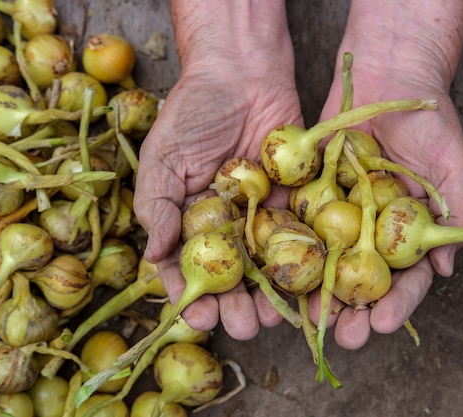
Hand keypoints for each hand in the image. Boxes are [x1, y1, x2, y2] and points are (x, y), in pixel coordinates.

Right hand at [134, 0, 300, 339]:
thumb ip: (157, 205)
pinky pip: (300, 235)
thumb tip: (155, 256)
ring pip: (267, 264)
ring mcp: (263, 214)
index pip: (187, 266)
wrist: (243, 72)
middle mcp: (228, 223)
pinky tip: (307, 286)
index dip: (190, 293)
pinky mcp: (296, 200)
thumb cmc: (194, 111)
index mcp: (192, 219)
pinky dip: (304, 262)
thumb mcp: (164, 157)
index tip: (197, 315)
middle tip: (242, 325)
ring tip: (273, 317)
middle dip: (235, 304)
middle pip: (232, 275)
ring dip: (270, 294)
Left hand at [308, 0, 462, 348]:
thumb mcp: (452, 165)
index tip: (382, 323)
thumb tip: (448, 270)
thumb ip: (455, 213)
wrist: (390, 75)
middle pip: (363, 280)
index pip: (405, 277)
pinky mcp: (313, 194)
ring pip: (328, 262)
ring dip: (320, 293)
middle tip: (343, 336)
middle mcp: (374, 229)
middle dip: (353, 311)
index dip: (396, 303)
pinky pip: (302, 226)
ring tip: (311, 319)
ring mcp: (342, 214)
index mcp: (409, 231)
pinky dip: (293, 251)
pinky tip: (282, 275)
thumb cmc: (429, 120)